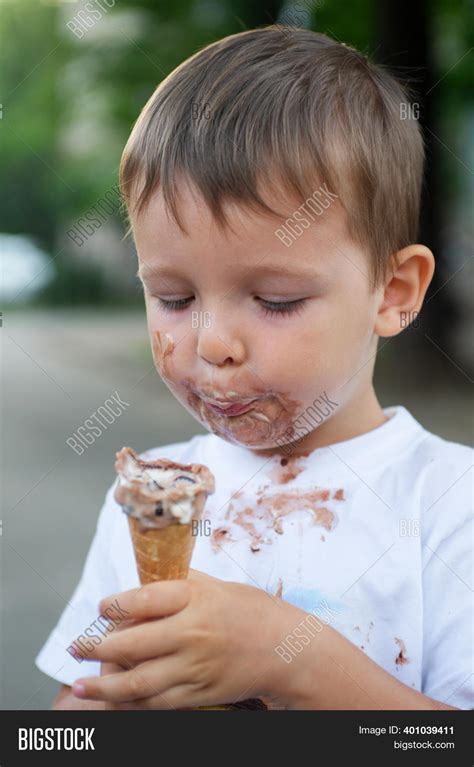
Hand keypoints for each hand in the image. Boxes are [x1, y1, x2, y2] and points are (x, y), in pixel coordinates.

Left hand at [71, 570, 300, 708]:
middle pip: (132, 644)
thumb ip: (179, 582)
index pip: (143, 599)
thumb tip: (142, 577)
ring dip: (103, 686)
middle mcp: (193, 632)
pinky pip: (158, 703)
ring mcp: (196, 667)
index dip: (114, 604)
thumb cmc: (249, 610)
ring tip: (80, 684)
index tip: (102, 607)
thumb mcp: (216, 585)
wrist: (286, 649)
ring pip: (139, 682)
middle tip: (78, 646)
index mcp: (196, 598)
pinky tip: (113, 701)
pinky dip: (131, 704)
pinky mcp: (200, 693)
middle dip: (97, 647)